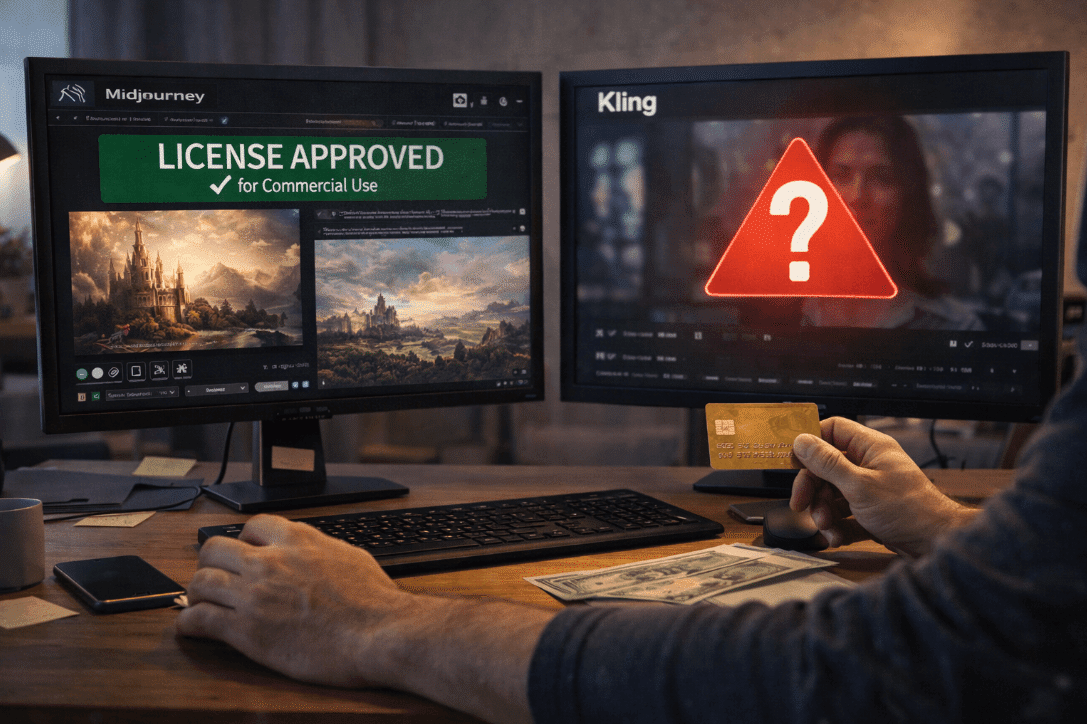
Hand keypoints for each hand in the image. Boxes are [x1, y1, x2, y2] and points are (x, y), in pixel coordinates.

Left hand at [176, 514, 412, 687]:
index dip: (245, 541)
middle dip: (212, 562)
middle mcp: (270, 562)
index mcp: (298, 540)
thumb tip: (318, 551)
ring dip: (198, 592)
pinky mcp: (246, 630)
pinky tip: (193, 627)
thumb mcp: (351, 557)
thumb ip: (323, 549)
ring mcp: (254, 595)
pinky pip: (199, 619)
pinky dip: (190, 623)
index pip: (252, 526)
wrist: (378, 632)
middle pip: (214, 548)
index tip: (245, 554)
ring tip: (203, 602)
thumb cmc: (374, 601)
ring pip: (201, 581)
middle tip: (217, 576)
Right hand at [790, 417, 976, 557]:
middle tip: (802, 504)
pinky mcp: (870, 511)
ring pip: (832, 493)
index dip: (810, 442)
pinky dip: (837, 526)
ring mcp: (870, 488)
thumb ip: (827, 463)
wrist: (937, 543)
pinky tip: (837, 537)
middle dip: (812, 488)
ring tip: (827, 527)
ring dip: (823, 512)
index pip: (832, 430)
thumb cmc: (909, 509)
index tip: (793, 459)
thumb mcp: (858, 484)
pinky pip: (843, 514)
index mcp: (870, 447)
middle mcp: (869, 464)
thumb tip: (802, 441)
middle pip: (826, 467)